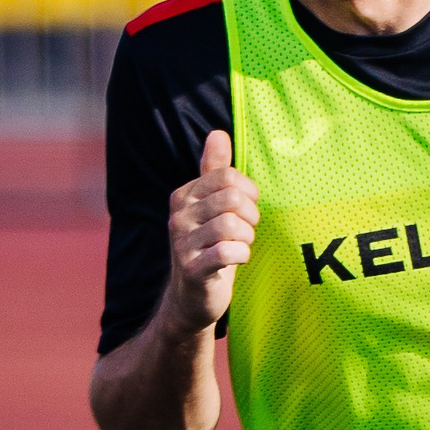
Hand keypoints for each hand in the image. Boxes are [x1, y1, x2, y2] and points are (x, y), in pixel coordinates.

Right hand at [165, 129, 257, 333]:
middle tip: (247, 230)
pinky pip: (227, 252)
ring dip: (247, 237)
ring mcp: (182, 243)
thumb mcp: (212, 206)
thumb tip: (218, 133)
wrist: (192, 297)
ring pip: (232, 225)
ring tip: (241, 245)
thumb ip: (215, 170)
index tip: (249, 207)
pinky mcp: (191, 269)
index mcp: (184, 195)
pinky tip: (238, 259)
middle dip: (250, 215)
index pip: (226, 176)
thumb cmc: (209, 245)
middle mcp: (178, 216)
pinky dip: (242, 255)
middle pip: (232, 199)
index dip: (248, 191)